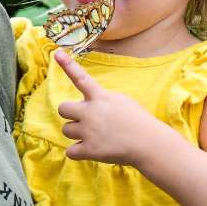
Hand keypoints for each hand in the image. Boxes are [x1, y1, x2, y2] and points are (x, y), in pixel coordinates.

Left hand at [53, 49, 165, 165]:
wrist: (149, 144)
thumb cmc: (138, 121)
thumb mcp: (121, 101)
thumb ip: (101, 100)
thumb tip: (87, 104)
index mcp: (100, 97)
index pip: (80, 78)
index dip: (68, 65)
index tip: (57, 53)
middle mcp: (91, 112)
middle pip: (63, 108)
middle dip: (70, 114)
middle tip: (85, 120)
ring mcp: (88, 131)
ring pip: (66, 130)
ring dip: (77, 134)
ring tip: (95, 136)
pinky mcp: (89, 150)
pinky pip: (70, 152)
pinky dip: (78, 152)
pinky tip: (92, 150)